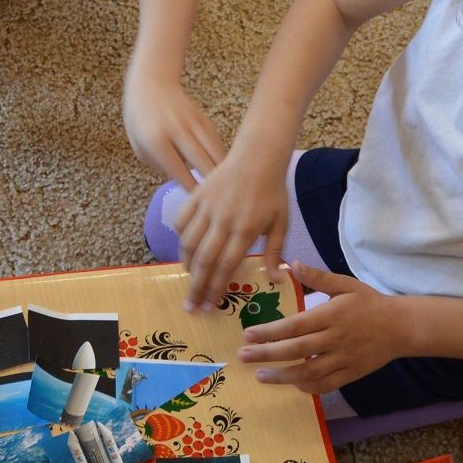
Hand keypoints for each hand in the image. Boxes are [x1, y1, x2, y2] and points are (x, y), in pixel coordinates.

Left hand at [122, 68, 225, 189]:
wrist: (151, 84)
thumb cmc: (140, 120)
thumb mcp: (140, 146)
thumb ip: (160, 165)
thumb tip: (183, 182)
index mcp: (156, 141)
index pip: (179, 171)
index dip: (191, 188)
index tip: (197, 202)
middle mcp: (177, 131)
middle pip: (202, 162)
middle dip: (211, 183)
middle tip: (217, 200)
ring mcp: (193, 123)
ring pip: (214, 152)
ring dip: (222, 171)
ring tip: (227, 188)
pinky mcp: (204, 119)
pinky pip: (217, 142)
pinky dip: (221, 157)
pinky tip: (226, 170)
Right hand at [177, 140, 291, 310]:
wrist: (257, 156)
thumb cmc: (273, 191)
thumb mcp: (281, 223)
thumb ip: (276, 252)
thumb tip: (276, 279)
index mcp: (245, 229)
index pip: (226, 266)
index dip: (216, 288)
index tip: (210, 306)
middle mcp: (222, 220)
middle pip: (204, 260)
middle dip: (196, 287)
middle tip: (190, 307)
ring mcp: (206, 207)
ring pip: (188, 243)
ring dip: (187, 265)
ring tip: (189, 280)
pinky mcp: (196, 196)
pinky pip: (181, 222)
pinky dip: (181, 238)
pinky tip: (186, 250)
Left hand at [234, 264, 403, 394]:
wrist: (402, 326)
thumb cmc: (369, 303)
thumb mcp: (346, 284)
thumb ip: (318, 277)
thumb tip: (291, 264)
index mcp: (331, 315)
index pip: (295, 326)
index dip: (270, 332)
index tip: (247, 335)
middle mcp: (336, 338)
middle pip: (297, 350)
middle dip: (267, 354)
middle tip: (243, 357)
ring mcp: (344, 358)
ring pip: (310, 372)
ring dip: (283, 376)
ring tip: (260, 376)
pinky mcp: (353, 373)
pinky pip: (328, 385)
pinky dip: (309, 387)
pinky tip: (293, 384)